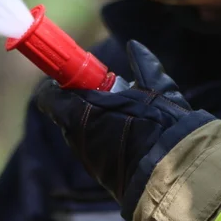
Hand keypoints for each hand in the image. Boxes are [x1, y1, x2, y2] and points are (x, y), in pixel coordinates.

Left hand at [34, 40, 213, 220]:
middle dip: (86, 100)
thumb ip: (143, 66)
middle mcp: (76, 138)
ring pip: (83, 132)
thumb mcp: (154, 88)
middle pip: (69, 112)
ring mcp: (87, 159)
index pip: (51, 95)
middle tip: (112, 92)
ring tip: (129, 116)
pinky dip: (109, 140)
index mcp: (79, 114)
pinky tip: (132, 137)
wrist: (170, 171)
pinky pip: (97, 150)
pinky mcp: (100, 174)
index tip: (78, 76)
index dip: (63, 83)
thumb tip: (134, 46)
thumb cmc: (157, 125)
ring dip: (99, 121)